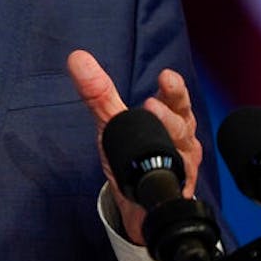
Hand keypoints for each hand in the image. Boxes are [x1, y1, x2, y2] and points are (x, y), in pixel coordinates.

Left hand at [66, 49, 202, 244]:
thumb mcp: (114, 122)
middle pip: (183, 122)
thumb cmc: (134, 154)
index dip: (173, 88)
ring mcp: (184, 166)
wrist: (141, 201)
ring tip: (153, 128)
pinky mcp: (179, 191)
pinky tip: (162, 175)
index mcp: (171, 117)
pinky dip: (173, 179)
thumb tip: (77, 58)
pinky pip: (178, 184)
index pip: (176, 98)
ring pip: (183, 151)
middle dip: (169, 113)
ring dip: (169, 139)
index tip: (165, 76)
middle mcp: (182, 140)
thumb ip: (99, 93)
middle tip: (153, 104)